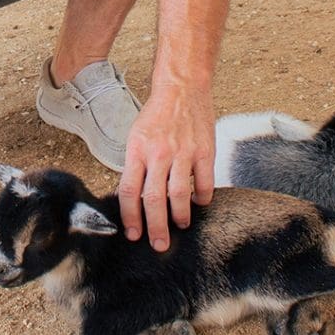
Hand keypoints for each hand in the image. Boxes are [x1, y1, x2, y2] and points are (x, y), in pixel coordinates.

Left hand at [117, 82, 214, 251]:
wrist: (181, 89)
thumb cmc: (156, 116)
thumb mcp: (135, 137)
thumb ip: (134, 166)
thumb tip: (130, 197)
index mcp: (137, 150)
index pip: (129, 190)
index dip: (130, 216)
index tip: (133, 233)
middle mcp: (159, 153)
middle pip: (154, 200)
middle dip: (155, 227)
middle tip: (158, 245)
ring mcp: (183, 153)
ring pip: (180, 196)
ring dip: (179, 216)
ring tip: (180, 225)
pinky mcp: (205, 151)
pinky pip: (204, 184)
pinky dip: (202, 198)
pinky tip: (199, 203)